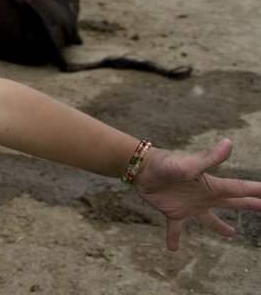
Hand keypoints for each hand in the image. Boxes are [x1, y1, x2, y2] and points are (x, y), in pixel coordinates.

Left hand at [134, 138, 260, 250]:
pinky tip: (173, 249)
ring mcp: (189, 205)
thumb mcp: (190, 163)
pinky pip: (176, 228)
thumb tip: (229, 143)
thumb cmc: (166, 164)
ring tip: (230, 234)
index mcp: (211, 185)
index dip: (255, 191)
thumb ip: (210, 158)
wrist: (141, 169)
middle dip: (248, 205)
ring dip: (219, 227)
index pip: (239, 189)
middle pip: (231, 202)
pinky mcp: (173, 212)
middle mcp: (203, 196)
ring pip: (209, 219)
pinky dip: (174, 237)